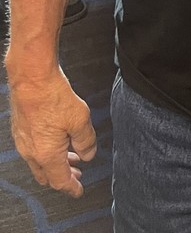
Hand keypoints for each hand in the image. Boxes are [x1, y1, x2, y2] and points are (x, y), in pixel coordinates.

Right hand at [9, 69, 96, 196]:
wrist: (32, 80)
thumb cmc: (53, 97)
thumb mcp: (80, 119)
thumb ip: (86, 141)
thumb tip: (88, 154)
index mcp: (47, 155)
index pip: (60, 181)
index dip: (72, 188)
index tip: (79, 191)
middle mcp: (32, 152)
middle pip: (48, 175)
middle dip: (64, 177)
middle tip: (77, 175)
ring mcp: (24, 142)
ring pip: (40, 162)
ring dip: (57, 163)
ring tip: (72, 157)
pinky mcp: (21, 130)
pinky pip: (34, 149)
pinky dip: (48, 151)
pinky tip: (59, 140)